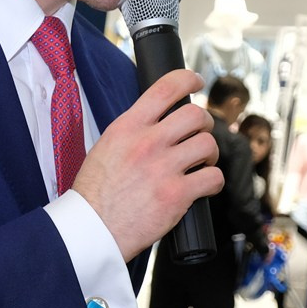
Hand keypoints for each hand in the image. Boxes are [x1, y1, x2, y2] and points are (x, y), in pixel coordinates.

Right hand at [72, 70, 221, 260]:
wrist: (92, 228)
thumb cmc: (96, 192)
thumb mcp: (106, 146)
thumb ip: (133, 131)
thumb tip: (157, 121)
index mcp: (128, 126)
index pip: (165, 88)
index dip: (188, 79)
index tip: (197, 82)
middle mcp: (148, 142)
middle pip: (196, 115)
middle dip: (205, 123)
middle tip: (200, 135)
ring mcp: (164, 168)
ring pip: (208, 144)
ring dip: (210, 153)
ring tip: (202, 163)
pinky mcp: (177, 194)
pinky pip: (213, 178)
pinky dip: (214, 181)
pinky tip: (205, 186)